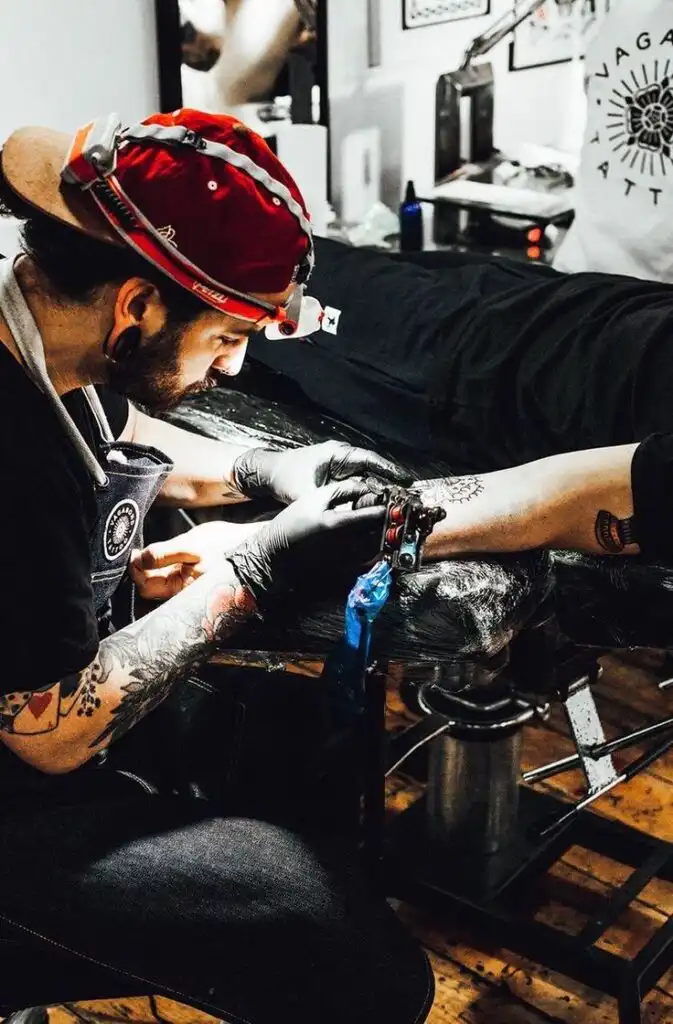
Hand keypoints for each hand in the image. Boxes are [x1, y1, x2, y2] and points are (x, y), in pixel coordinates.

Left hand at [130, 521, 262, 600]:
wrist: (257, 545)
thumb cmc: (227, 544)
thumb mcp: (192, 544)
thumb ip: (164, 553)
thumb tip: (139, 560)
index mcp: (183, 589)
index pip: (146, 587)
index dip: (135, 570)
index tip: (133, 554)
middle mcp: (186, 594)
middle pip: (151, 588)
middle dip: (142, 570)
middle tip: (139, 552)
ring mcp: (191, 588)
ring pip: (161, 583)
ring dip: (153, 568)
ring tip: (153, 552)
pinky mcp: (197, 580)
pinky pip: (174, 578)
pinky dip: (165, 567)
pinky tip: (168, 555)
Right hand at [227, 480, 384, 609]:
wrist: (278, 552)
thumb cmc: (294, 522)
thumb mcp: (315, 498)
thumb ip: (343, 490)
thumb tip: (365, 485)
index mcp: (341, 524)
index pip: (376, 514)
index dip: (388, 505)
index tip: (392, 498)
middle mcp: (349, 544)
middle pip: (382, 532)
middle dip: (390, 521)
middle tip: (395, 510)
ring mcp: (348, 558)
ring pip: (379, 546)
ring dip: (386, 535)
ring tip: (387, 523)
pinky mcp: (346, 568)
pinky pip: (369, 558)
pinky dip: (376, 547)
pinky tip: (374, 537)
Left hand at [232, 440, 410, 504]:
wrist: (268, 474)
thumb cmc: (285, 476)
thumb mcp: (303, 491)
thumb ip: (323, 503)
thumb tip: (339, 517)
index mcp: (337, 454)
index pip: (369, 460)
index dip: (389, 470)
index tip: (406, 480)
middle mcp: (342, 460)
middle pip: (373, 471)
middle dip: (389, 484)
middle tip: (407, 498)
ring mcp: (340, 470)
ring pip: (366, 481)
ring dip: (379, 494)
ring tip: (397, 507)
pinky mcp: (337, 482)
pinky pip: (357, 490)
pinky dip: (366, 499)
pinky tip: (375, 512)